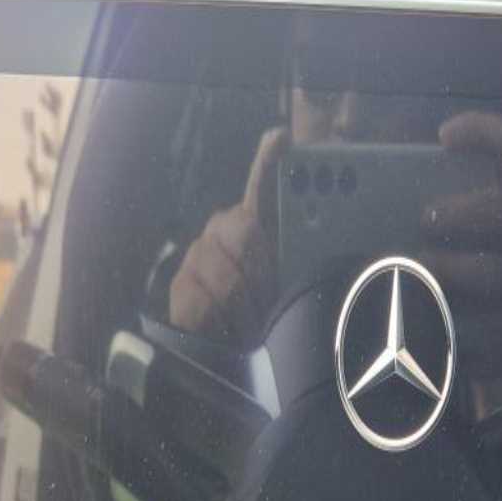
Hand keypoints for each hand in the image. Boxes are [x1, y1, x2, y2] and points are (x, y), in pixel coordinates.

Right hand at [170, 128, 287, 346]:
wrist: (230, 360)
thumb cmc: (269, 317)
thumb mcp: (292, 287)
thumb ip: (302, 256)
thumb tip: (321, 226)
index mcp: (258, 225)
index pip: (262, 185)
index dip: (269, 161)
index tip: (280, 139)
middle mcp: (224, 230)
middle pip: (246, 232)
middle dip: (265, 276)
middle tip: (271, 303)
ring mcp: (199, 255)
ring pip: (228, 277)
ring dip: (248, 312)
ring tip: (253, 329)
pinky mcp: (180, 286)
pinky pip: (205, 302)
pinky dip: (222, 327)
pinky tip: (227, 334)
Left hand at [422, 112, 501, 369]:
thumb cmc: (467, 260)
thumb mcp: (452, 225)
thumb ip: (412, 199)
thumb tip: (352, 183)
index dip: (481, 135)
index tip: (444, 135)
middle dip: (463, 211)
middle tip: (425, 216)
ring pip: (493, 272)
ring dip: (449, 269)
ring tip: (416, 269)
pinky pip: (486, 325)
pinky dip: (451, 322)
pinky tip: (423, 319)